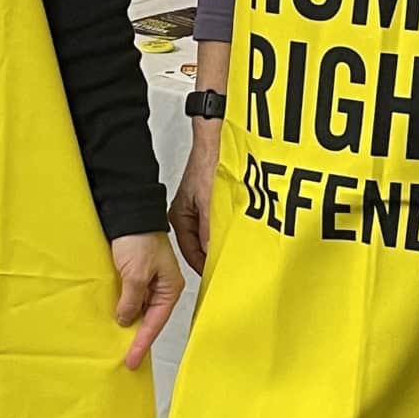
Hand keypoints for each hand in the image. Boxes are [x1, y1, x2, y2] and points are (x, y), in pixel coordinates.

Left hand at [111, 232, 182, 370]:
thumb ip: (131, 300)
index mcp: (169, 287)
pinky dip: (123, 309)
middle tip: (126, 359)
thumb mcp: (136, 275)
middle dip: (138, 338)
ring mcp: (148, 280)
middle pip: (150, 319)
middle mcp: (162, 286)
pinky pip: (130, 298)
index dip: (142, 343)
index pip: (155, 323)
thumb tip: (125, 320)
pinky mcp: (135, 274)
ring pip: (139, 309)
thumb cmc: (139, 239)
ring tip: (119, 345)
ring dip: (129, 324)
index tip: (132, 360)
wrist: (129, 212)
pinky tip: (114, 320)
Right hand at [168, 126, 221, 276]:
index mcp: (180, 217)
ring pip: (210, 236)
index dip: (204, 267)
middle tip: (228, 269)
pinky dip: (227, 231)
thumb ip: (210, 230)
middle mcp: (188, 215)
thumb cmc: (208, 164)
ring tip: (235, 254)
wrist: (217, 140)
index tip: (216, 277)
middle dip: (213, 257)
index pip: (191, 252)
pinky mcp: (212, 202)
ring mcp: (200, 209)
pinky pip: (219, 224)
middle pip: (200, 246)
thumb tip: (212, 253)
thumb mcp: (209, 202)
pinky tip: (238, 234)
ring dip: (222, 243)